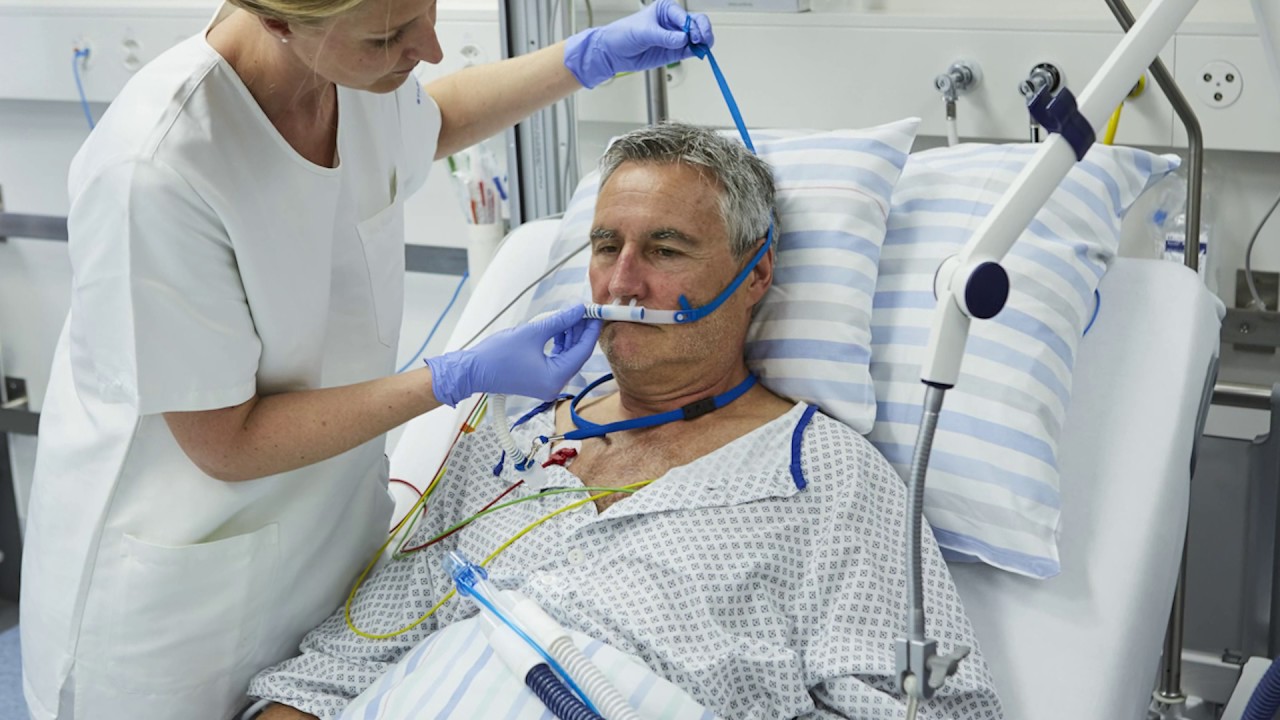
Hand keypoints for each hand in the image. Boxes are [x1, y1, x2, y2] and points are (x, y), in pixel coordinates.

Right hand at [426, 304, 601, 405]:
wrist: (473, 371)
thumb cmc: (498, 355)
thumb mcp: (533, 332)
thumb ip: (559, 321)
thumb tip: (578, 309)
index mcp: (556, 378)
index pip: (583, 350)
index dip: (591, 329)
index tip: (597, 311)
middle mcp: (555, 384)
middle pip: (577, 354)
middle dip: (581, 330)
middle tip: (584, 309)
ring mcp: (548, 383)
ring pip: (568, 355)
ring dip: (570, 335)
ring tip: (570, 314)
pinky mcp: (540, 378)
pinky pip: (557, 359)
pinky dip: (560, 343)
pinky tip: (560, 327)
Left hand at [563, 0, 714, 88]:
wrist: (613, 52)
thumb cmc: (623, 34)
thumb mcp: (643, 32)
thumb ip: (664, 36)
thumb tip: (682, 39)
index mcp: (666, 9)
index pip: (685, 15)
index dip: (691, 26)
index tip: (690, 36)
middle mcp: (673, 22)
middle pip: (697, 24)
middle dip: (702, 31)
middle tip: (702, 41)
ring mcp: (675, 37)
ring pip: (697, 37)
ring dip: (703, 42)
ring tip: (702, 48)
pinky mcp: (674, 52)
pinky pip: (690, 51)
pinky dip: (696, 52)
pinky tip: (697, 53)